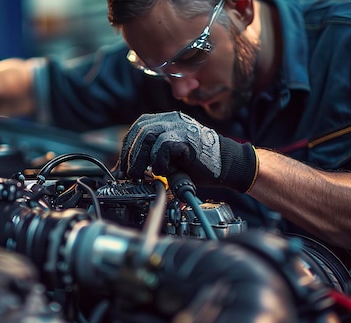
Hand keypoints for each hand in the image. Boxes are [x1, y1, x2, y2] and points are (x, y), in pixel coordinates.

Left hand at [118, 111, 258, 191]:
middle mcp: (172, 119)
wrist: (227, 164)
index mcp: (166, 120)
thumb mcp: (170, 156)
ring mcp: (179, 126)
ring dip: (140, 159)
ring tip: (140, 175)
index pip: (138, 128)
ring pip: (148, 136)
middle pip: (140, 131)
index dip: (128, 147)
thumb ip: (151, 156)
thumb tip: (128, 169)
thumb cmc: (199, 163)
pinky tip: (164, 172)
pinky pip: (163, 147)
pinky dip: (159, 162)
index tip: (123, 165)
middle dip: (130, 154)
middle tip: (129, 173)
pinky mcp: (186, 138)